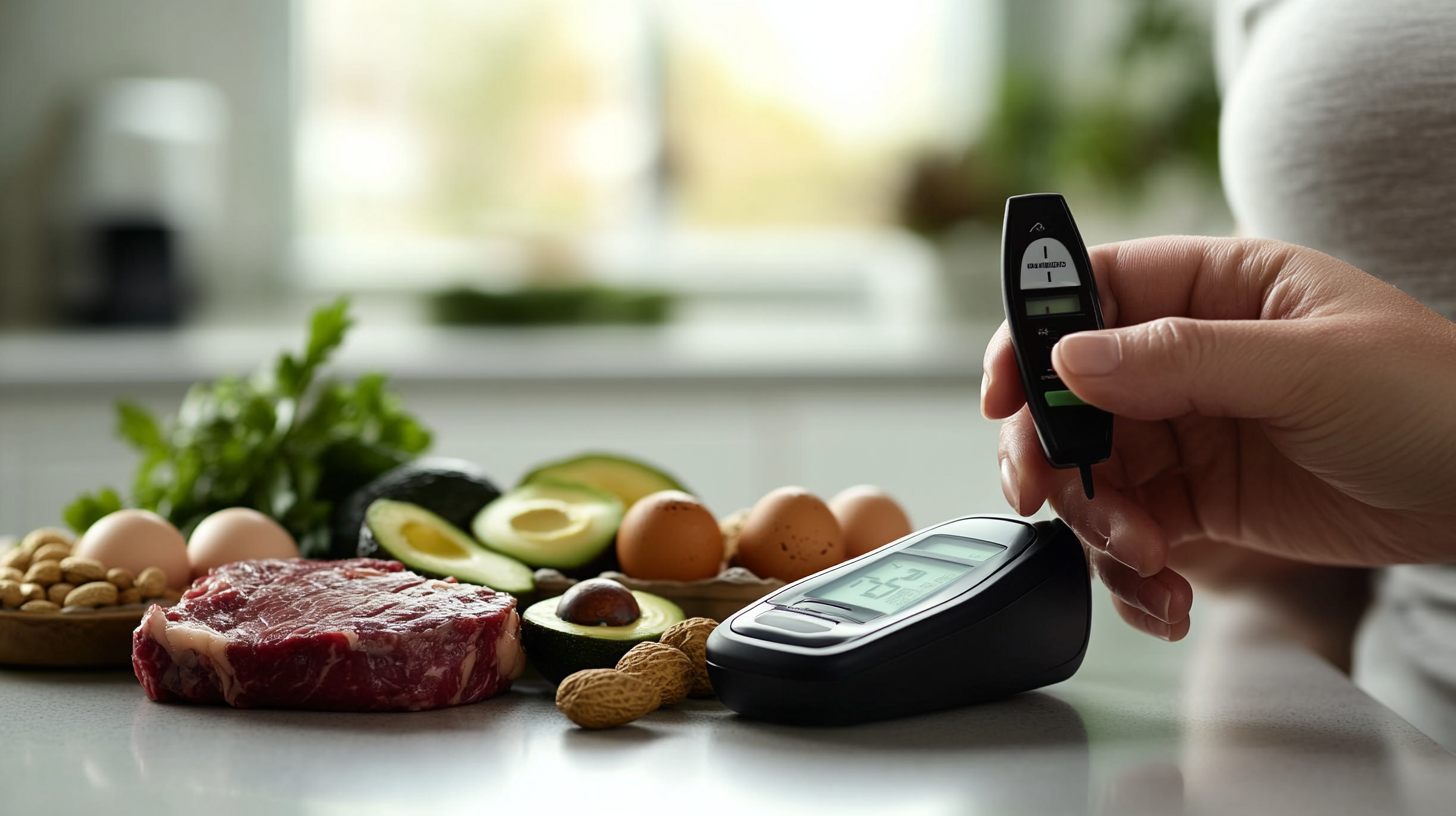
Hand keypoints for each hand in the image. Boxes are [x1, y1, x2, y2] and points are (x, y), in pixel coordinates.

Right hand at [982, 237, 1455, 640]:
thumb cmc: (1432, 398)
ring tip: (1144, 555)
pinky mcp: (1200, 503)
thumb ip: (1182, 358)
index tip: (1003, 392)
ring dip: (1095, 522)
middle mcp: (1185, 359)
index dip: (1031, 333)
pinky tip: (1162, 594)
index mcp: (1212, 291)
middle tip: (1046, 493)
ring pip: (1089, 472)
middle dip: (1048, 449)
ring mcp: (1188, 433)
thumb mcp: (1309, 365)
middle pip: (1068, 394)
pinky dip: (1129, 570)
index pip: (1090, 292)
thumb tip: (1070, 358)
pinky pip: (1130, 533)